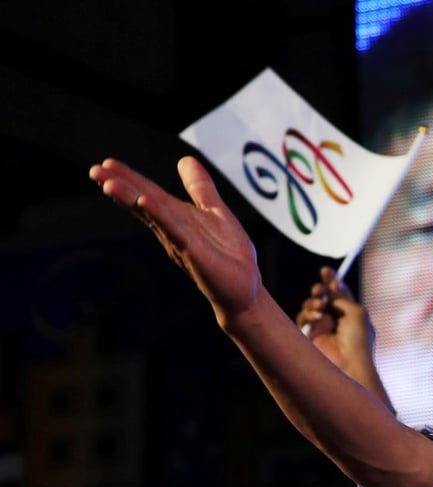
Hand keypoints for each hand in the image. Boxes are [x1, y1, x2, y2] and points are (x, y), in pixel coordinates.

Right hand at [88, 157, 260, 326]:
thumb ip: (199, 188)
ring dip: (132, 199)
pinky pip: (176, 231)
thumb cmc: (228, 255)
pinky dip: (161, 216)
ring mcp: (181, 242)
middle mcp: (173, 230)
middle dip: (120, 187)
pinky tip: (146, 202)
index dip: (129, 178)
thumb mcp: (215, 211)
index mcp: (177, 218)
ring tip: (109, 184)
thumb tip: (185, 159)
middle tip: (94, 171)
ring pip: (153, 216)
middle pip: (143, 204)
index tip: (106, 163)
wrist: (244, 288)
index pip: (148, 194)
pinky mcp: (195, 253)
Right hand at [295, 266, 394, 412]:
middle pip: (323, 297)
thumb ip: (341, 297)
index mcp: (351, 313)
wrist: (350, 365)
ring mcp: (322, 328)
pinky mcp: (310, 337)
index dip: (331, 281)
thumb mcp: (356, 311)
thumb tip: (331, 288)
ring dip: (314, 302)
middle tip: (320, 290)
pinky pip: (303, 318)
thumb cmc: (359, 339)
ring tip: (320, 305)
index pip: (339, 293)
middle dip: (320, 290)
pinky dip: (308, 314)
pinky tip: (317, 316)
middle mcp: (336, 320)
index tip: (325, 270)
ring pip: (310, 306)